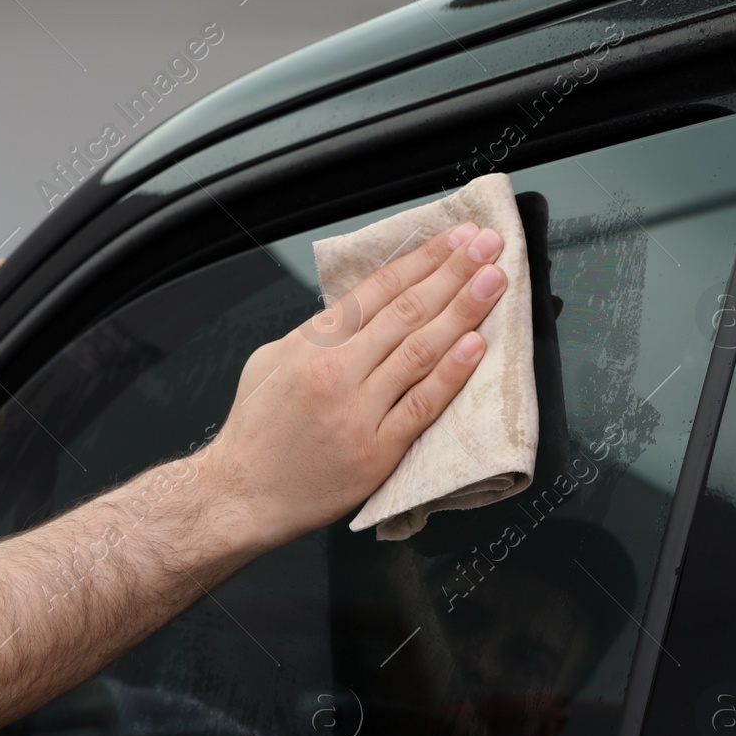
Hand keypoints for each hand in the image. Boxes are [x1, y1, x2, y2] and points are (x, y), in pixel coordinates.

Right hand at [203, 223, 506, 550]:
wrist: (241, 496)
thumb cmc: (255, 435)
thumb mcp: (270, 363)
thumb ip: (315, 334)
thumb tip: (357, 312)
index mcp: (310, 345)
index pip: (377, 290)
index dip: (421, 260)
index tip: (454, 239)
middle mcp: (335, 372)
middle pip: (406, 311)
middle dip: (453, 272)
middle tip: (488, 246)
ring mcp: (358, 412)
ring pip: (420, 350)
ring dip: (463, 311)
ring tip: (494, 282)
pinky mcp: (376, 452)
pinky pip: (422, 406)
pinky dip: (451, 374)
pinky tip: (476, 346)